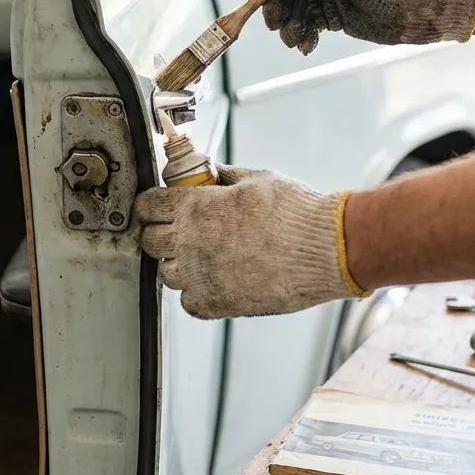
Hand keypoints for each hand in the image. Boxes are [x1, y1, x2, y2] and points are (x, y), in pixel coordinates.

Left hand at [135, 165, 365, 318]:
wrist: (327, 249)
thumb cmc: (297, 213)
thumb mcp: (256, 179)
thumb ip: (224, 176)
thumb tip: (209, 171)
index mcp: (195, 207)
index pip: (147, 206)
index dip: (151, 205)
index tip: (158, 207)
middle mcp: (190, 243)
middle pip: (150, 241)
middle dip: (161, 233)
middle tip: (181, 230)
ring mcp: (201, 277)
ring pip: (167, 274)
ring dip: (178, 264)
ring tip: (204, 256)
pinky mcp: (217, 304)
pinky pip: (188, 301)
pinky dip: (197, 292)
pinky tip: (215, 278)